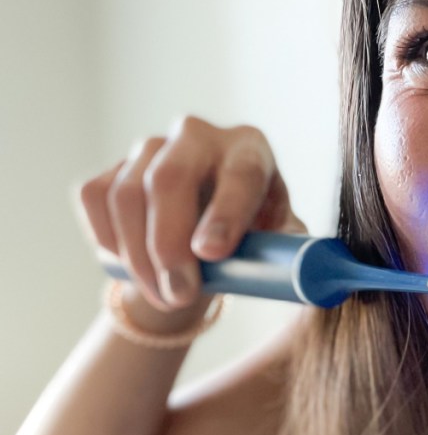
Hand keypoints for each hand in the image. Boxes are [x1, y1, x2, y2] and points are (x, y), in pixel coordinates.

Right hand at [77, 116, 305, 312]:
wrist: (207, 240)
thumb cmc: (256, 240)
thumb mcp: (282, 244)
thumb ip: (295, 255)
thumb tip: (322, 281)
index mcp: (251, 149)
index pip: (239, 174)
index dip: (225, 213)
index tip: (212, 254)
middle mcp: (200, 136)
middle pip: (170, 179)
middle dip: (169, 244)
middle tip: (180, 295)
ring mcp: (151, 147)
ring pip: (128, 196)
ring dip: (140, 257)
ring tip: (166, 298)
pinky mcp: (113, 167)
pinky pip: (97, 199)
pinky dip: (108, 241)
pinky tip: (134, 270)